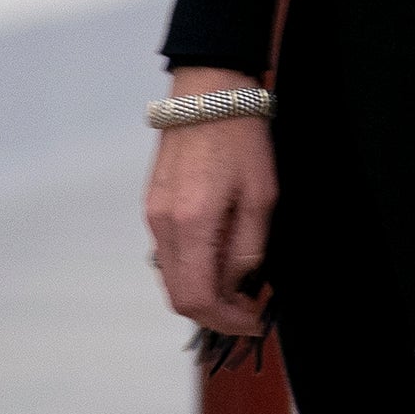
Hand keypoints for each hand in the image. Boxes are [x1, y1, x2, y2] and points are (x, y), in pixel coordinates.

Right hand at [144, 65, 276, 343]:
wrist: (209, 93)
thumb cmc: (242, 138)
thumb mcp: (262, 197)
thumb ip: (248, 250)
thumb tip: (241, 288)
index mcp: (191, 224)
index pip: (197, 299)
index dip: (226, 321)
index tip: (254, 321)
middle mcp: (162, 225)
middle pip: (179, 296)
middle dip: (215, 312)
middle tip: (250, 308)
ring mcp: (152, 215)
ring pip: (172, 277)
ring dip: (204, 291)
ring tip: (241, 283)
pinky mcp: (153, 206)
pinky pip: (169, 253)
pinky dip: (193, 267)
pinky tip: (221, 256)